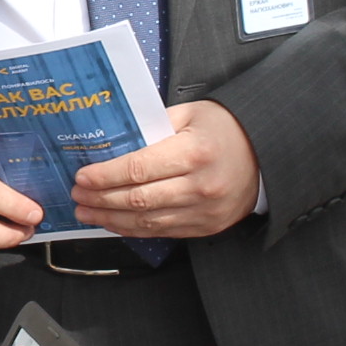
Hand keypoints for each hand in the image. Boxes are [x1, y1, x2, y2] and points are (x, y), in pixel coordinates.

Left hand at [71, 100, 259, 238]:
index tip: (82, 176)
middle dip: (101, 199)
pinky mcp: (207, 226)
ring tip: (87, 212)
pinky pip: (162, 231)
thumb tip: (112, 140)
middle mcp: (200, 185)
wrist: (268, 154)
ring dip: (111, 219)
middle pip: (138, 198)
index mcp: (194, 152)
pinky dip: (134, 228)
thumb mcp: (191, 114)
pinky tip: (114, 222)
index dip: (105, 176)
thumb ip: (152, 126)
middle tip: (78, 196)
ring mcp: (205, 210)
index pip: (138, 168)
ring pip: (147, 220)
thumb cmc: (226, 129)